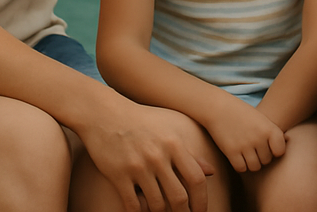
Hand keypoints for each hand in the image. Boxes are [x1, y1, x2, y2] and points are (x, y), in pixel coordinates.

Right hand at [83, 102, 212, 211]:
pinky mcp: (119, 175)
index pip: (196, 179)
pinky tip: (142, 210)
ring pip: (157, 204)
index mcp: (174, 143)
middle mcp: (158, 156)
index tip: (200, 211)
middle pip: (178, 197)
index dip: (201, 200)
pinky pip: (133, 205)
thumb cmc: (141, 120)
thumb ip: (190, 151)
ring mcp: (138, 166)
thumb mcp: (169, 128)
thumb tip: (211, 171)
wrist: (105, 114)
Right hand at [204, 94, 286, 172]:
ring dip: (251, 162)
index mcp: (269, 128)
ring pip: (255, 167)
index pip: (280, 151)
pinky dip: (240, 165)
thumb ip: (272, 132)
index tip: (268, 145)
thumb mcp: (260, 118)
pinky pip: (241, 168)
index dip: (274, 151)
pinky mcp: (231, 152)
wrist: (218, 107)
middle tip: (253, 147)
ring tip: (246, 151)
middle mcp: (259, 138)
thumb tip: (287, 142)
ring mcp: (245, 146)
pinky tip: (237, 155)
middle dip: (261, 156)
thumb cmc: (242, 113)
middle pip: (266, 160)